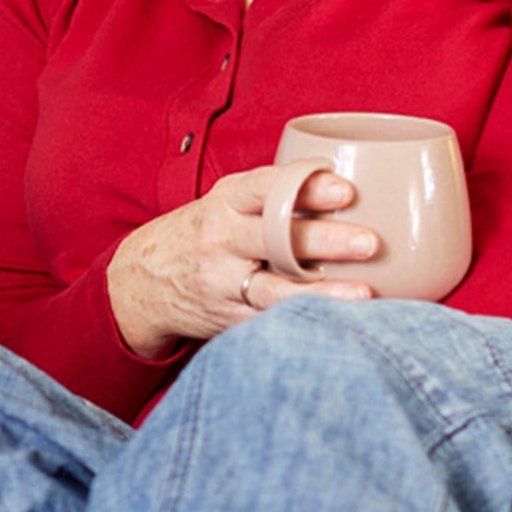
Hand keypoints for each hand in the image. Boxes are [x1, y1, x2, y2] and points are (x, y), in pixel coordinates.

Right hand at [108, 162, 376, 358]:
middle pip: (275, 239)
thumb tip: (357, 188)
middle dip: (324, 241)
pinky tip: (342, 323)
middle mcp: (220, 241)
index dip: (305, 188)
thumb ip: (275, 196)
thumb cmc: (204, 233)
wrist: (141, 280)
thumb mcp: (226, 203)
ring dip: (322, 293)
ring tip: (363, 294)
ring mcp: (222, 283)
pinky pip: (271, 322)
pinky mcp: (229, 319)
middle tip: (371, 242)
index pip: (264, 188)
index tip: (346, 190)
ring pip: (275, 290)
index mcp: (224, 203)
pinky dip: (307, 322)